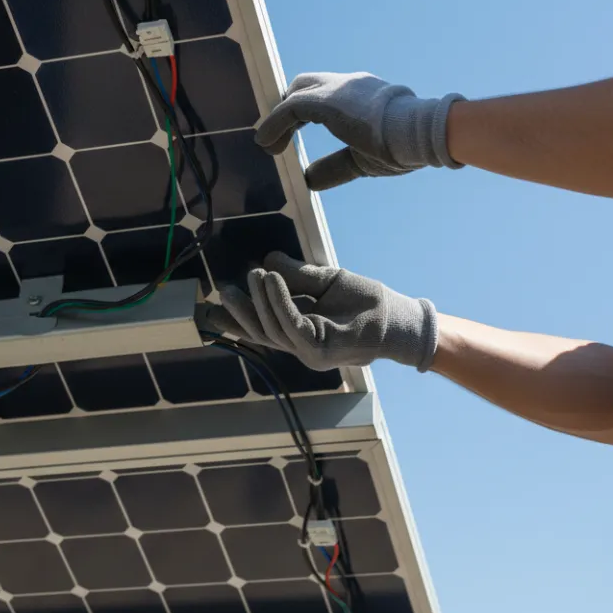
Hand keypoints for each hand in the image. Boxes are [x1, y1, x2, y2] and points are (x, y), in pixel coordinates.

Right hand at [200, 251, 438, 371]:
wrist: (399, 318)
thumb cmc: (368, 301)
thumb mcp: (326, 281)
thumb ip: (298, 275)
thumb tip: (268, 260)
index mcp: (300, 333)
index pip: (262, 327)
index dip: (236, 319)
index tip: (213, 306)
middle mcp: (301, 347)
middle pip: (260, 332)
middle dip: (239, 312)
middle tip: (223, 288)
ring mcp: (309, 352)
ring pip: (272, 328)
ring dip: (259, 299)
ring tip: (253, 273)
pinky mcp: (320, 349)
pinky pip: (290, 323)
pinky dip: (278, 300)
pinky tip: (269, 278)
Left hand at [255, 72, 467, 189]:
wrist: (421, 133)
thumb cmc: (402, 147)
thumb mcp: (361, 159)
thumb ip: (334, 165)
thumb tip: (309, 179)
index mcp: (361, 94)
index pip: (325, 93)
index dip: (304, 112)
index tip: (294, 131)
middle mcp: (348, 84)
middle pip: (305, 84)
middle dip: (288, 107)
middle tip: (279, 134)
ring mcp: (337, 88)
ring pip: (295, 93)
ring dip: (277, 120)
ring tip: (269, 146)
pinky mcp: (326, 100)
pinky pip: (289, 108)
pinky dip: (273, 124)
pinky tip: (266, 143)